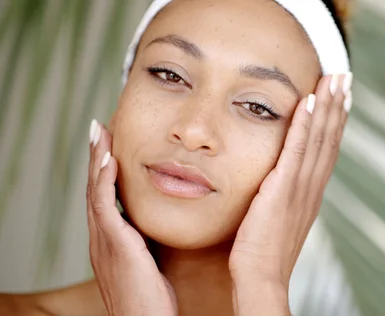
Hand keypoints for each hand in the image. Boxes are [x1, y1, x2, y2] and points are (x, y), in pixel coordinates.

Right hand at [86, 120, 176, 315]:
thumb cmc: (151, 301)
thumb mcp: (149, 264)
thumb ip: (149, 243)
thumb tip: (158, 227)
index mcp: (111, 242)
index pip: (105, 197)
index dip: (105, 171)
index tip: (111, 145)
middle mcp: (102, 239)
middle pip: (95, 188)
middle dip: (96, 157)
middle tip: (99, 128)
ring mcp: (104, 242)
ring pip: (95, 191)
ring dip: (96, 160)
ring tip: (99, 132)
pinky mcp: (114, 246)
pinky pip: (103, 207)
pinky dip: (104, 181)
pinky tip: (109, 160)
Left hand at [229, 74, 352, 313]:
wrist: (262, 278)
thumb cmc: (265, 253)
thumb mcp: (281, 219)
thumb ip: (286, 197)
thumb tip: (282, 183)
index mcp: (312, 192)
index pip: (327, 149)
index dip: (335, 121)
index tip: (341, 96)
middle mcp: (312, 186)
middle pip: (329, 138)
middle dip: (337, 105)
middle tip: (344, 76)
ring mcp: (300, 187)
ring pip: (318, 139)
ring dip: (326, 106)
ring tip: (333, 79)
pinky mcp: (282, 189)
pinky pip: (295, 151)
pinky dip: (304, 125)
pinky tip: (308, 102)